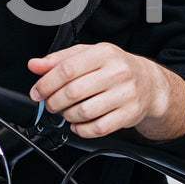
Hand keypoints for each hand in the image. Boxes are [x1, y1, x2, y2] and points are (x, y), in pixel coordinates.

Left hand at [26, 43, 184, 140]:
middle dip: (54, 102)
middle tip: (51, 104)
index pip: (67, 69)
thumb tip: (35, 65)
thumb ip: (60, 59)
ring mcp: (125, 94)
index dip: (46, 83)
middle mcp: (117, 72)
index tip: (37, 92)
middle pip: (74, 92)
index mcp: (104, 53)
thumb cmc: (114, 68)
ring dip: (68, 116)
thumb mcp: (88, 55)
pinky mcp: (129, 114)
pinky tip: (78, 124)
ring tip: (66, 112)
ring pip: (84, 112)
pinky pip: (98, 128)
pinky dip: (82, 129)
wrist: (149, 84)